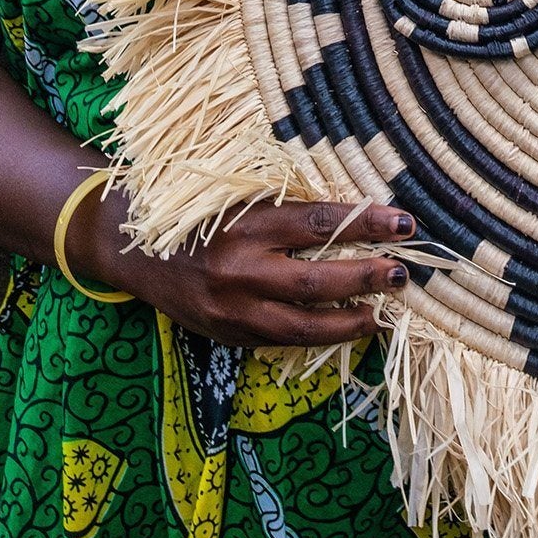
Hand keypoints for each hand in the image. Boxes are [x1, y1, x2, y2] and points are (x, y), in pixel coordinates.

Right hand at [74, 193, 414, 344]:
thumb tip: (357, 212)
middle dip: (366, 278)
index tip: (404, 222)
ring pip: (303, 326)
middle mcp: (239, 269)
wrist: (133, 249)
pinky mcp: (227, 335)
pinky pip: (281, 340)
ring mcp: (232, 309)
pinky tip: (344, 328)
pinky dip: (317, 337)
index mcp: (246, 223)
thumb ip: (289, 207)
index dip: (365, 223)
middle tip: (403, 273)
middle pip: (316, 281)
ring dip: (349, 321)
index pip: (318, 223)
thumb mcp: (240, 196)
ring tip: (382, 312)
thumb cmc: (197, 212)